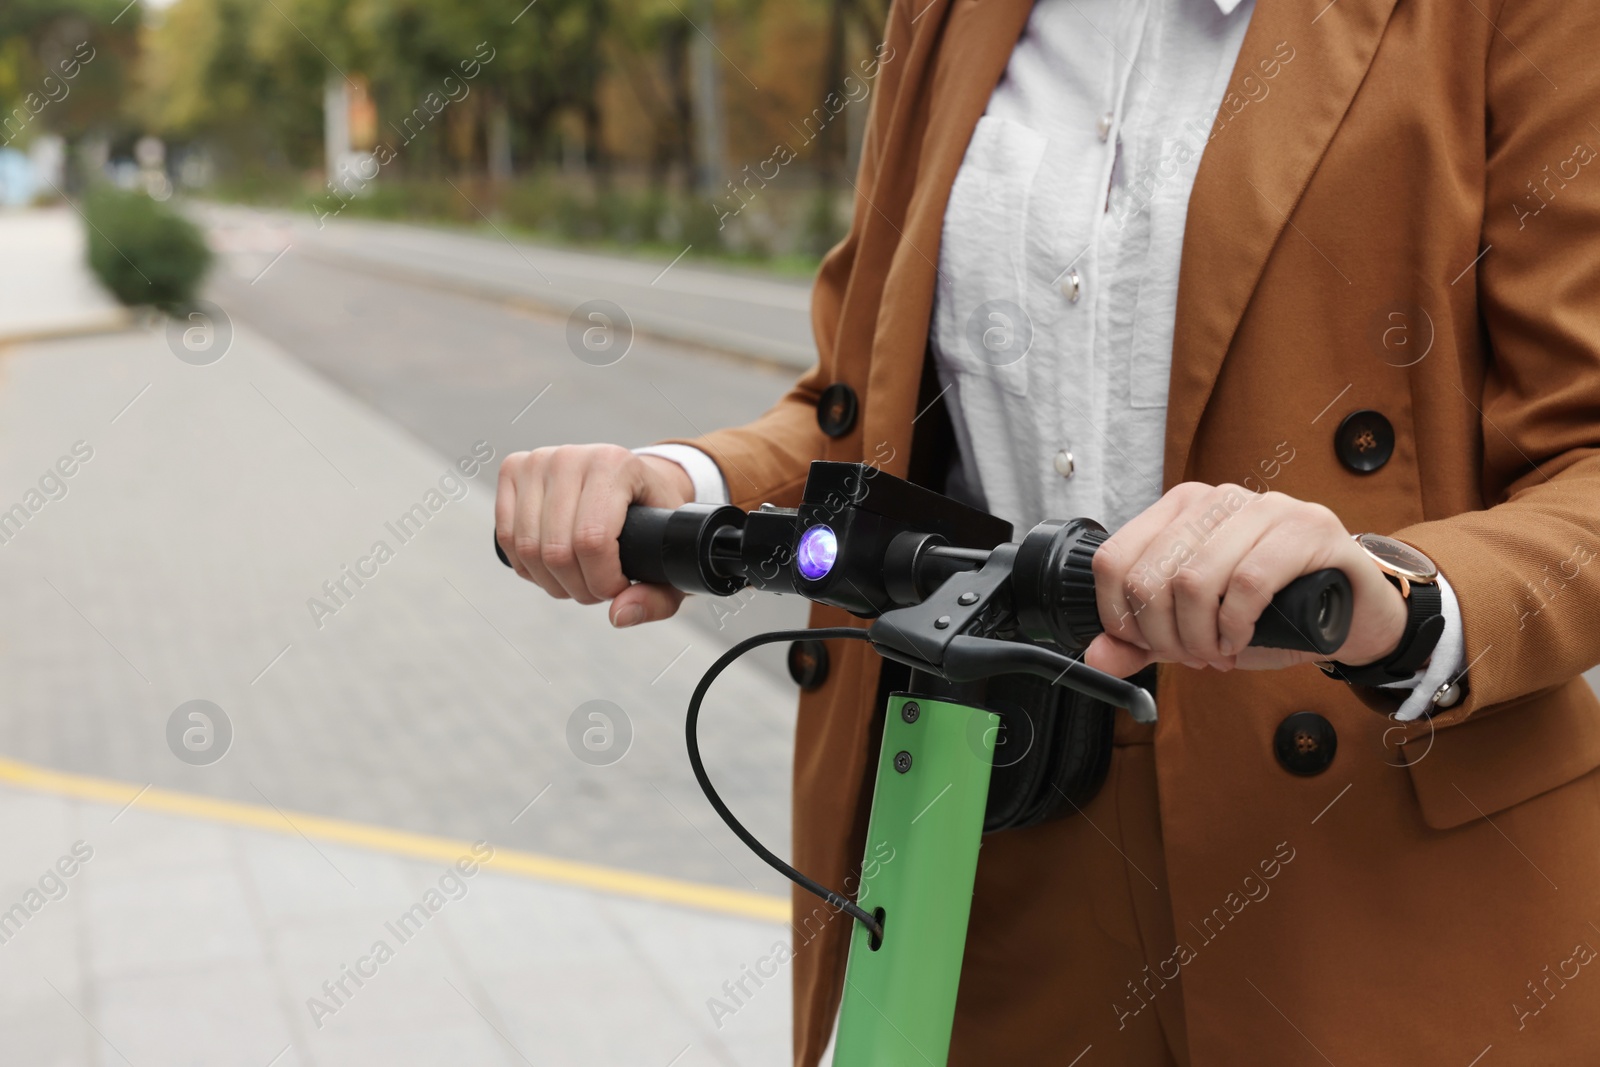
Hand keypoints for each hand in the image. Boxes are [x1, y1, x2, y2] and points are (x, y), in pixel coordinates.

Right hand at [495, 445, 694, 626]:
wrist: (635, 480)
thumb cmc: (655, 519)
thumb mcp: (669, 556)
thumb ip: (656, 597)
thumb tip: (618, 616)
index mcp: (614, 465)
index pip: (592, 541)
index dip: (602, 582)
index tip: (619, 588)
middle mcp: (572, 456)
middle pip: (556, 550)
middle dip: (578, 587)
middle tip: (599, 588)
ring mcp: (538, 460)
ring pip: (527, 549)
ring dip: (551, 582)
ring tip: (578, 579)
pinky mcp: (513, 470)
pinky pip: (506, 537)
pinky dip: (527, 567)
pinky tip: (551, 569)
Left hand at [1083, 482, 1407, 677]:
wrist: (1352, 612)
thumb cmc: (1271, 613)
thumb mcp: (1195, 629)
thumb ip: (1142, 641)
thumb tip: (1096, 657)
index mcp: (1179, 510)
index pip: (1114, 560)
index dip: (1120, 617)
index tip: (1148, 646)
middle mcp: (1217, 499)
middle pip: (1151, 577)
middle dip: (1164, 637)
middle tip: (1193, 656)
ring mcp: (1265, 507)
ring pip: (1194, 580)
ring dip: (1200, 637)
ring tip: (1219, 652)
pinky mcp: (1309, 528)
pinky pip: (1249, 581)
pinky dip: (1237, 626)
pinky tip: (1243, 641)